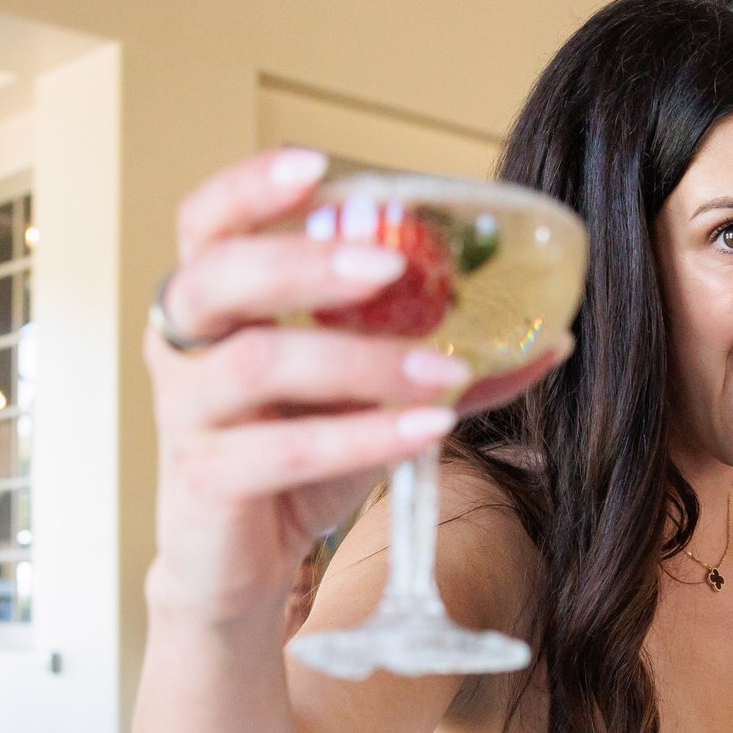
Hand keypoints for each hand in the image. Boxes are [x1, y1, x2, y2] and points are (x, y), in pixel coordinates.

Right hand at [147, 149, 496, 624]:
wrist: (238, 567)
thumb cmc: (294, 458)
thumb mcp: (364, 396)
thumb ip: (436, 356)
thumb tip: (550, 338)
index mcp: (211, 300)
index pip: (208, 220)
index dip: (250, 185)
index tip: (316, 165)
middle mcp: (181, 344)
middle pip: (220, 276)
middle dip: (306, 262)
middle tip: (392, 264)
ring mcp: (185, 412)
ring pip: (258, 364)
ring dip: (361, 360)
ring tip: (446, 373)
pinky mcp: (204, 481)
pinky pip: (283, 450)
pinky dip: (363, 437)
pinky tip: (427, 430)